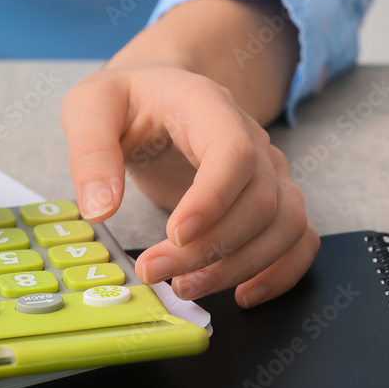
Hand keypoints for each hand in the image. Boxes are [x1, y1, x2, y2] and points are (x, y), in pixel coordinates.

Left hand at [60, 0, 318, 307]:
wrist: (154, 92)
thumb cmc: (124, 98)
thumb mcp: (89, 107)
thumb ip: (91, 152)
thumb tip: (100, 209)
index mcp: (206, 105)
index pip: (233, 152)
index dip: (213, 200)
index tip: (174, 235)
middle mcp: (249, 136)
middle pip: (258, 200)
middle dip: (209, 248)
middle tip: (153, 271)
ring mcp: (265, 169)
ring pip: (284, 225)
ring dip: (239, 266)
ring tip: (182, 286)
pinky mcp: (267, 197)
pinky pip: (299, 238)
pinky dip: (281, 271)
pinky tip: (241, 294)